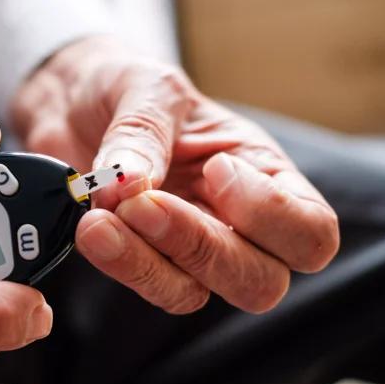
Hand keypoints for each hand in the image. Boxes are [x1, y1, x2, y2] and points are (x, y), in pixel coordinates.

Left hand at [13, 37, 338, 313]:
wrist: (73, 101)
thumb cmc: (129, 89)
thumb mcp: (147, 89)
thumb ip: (143, 133)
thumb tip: (128, 185)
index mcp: (261, 173)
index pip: (311, 231)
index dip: (271, 215)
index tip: (213, 170)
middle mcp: (235, 224)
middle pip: (261, 281)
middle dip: (201, 246)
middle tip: (142, 204)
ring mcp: (185, 251)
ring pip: (196, 294)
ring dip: (148, 263)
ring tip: (100, 219)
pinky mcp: (139, 262)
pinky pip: (146, 288)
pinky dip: (120, 263)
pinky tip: (91, 227)